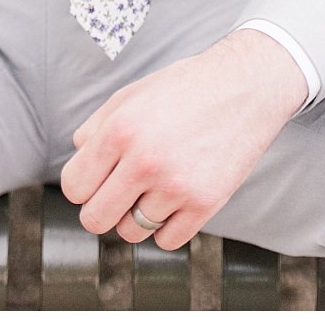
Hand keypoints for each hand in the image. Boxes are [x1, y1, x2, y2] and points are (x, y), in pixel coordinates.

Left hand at [61, 29, 310, 249]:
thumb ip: (97, 126)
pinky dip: (168, 225)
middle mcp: (145, 160)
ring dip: (139, 215)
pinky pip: (167, 240)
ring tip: (157, 187)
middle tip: (122, 192)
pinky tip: (178, 198)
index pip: (74, 187)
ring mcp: (176, 184)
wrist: (250, 84)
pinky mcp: (206, 202)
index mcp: (121, 130)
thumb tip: (78, 158)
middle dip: (104, 208)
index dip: (84, 184)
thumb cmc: (191, 86)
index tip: (100, 178)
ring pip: (131, 231)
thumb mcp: (135, 93)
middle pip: (95, 219)